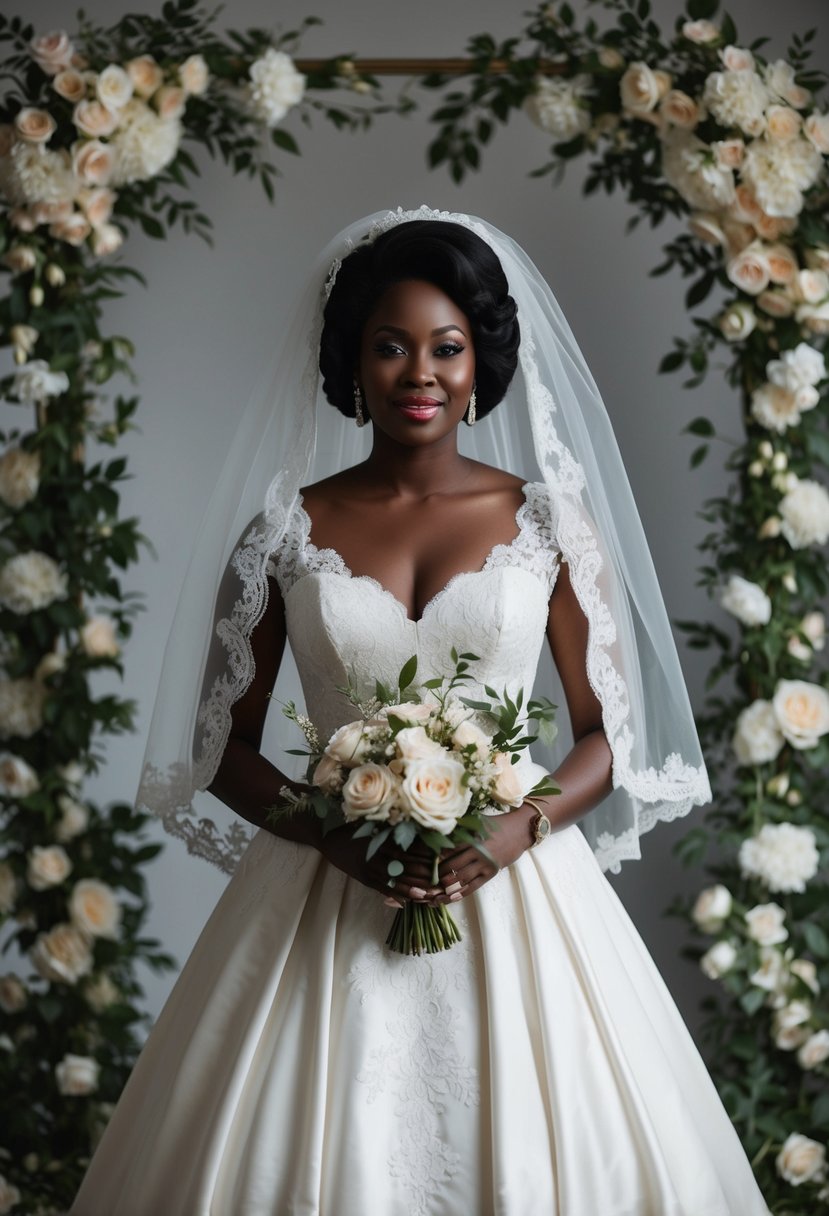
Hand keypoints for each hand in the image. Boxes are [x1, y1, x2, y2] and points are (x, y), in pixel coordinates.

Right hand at [317, 824, 440, 903]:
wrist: (327, 838)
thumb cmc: (352, 828)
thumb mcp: (372, 824)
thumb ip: (390, 829)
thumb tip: (415, 828)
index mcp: (382, 840)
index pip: (408, 850)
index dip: (424, 856)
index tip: (439, 860)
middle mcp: (377, 855)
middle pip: (405, 867)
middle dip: (422, 875)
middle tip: (439, 881)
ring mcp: (370, 868)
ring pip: (395, 880)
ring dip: (411, 888)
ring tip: (427, 895)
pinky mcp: (364, 878)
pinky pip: (382, 889)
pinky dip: (394, 895)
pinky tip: (406, 902)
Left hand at [432, 805, 533, 903]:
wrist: (519, 831)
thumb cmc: (496, 825)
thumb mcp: (478, 822)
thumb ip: (460, 828)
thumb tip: (439, 832)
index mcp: (472, 837)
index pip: (448, 850)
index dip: (434, 858)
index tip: (422, 863)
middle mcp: (478, 852)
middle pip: (452, 866)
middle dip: (437, 874)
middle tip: (424, 880)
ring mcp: (485, 864)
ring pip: (461, 878)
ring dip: (446, 886)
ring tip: (432, 891)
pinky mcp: (490, 874)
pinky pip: (473, 886)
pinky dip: (460, 893)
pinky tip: (449, 897)